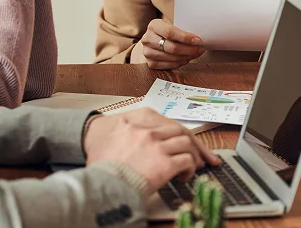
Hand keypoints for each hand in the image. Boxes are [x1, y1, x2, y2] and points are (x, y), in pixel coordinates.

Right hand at [84, 108, 220, 190]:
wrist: (97, 181)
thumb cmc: (102, 161)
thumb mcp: (114, 135)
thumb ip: (134, 130)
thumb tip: (148, 140)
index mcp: (139, 118)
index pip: (168, 122)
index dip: (180, 133)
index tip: (188, 141)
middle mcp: (149, 129)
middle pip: (182, 130)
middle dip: (195, 144)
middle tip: (203, 156)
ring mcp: (157, 145)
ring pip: (187, 143)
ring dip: (193, 156)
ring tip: (192, 167)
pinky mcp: (164, 162)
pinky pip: (187, 161)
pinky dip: (189, 168)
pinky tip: (183, 176)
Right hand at [140, 19, 204, 69]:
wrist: (155, 40)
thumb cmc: (169, 31)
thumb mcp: (173, 25)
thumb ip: (183, 29)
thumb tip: (199, 39)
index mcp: (154, 25)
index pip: (170, 32)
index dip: (185, 37)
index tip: (198, 40)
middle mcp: (147, 39)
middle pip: (171, 47)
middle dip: (189, 49)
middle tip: (201, 49)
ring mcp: (147, 52)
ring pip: (171, 57)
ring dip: (187, 57)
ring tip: (196, 54)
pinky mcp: (150, 63)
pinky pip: (168, 65)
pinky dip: (180, 63)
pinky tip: (187, 59)